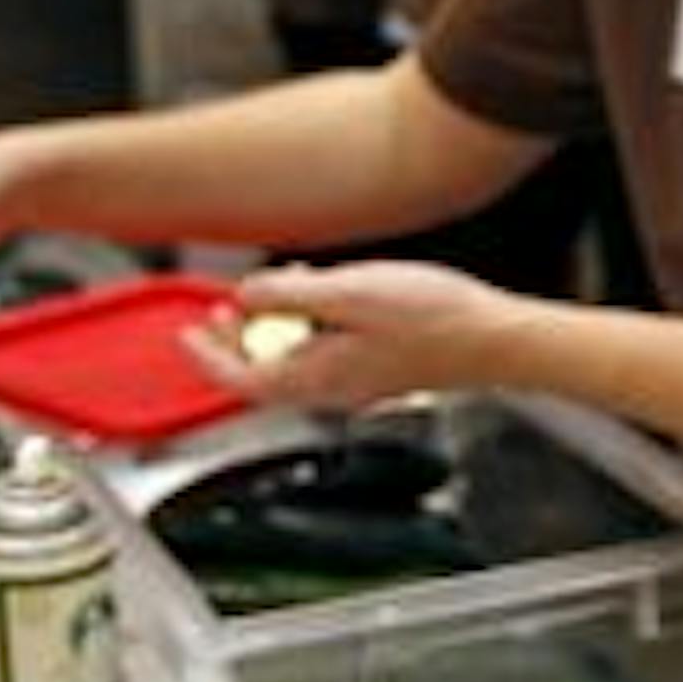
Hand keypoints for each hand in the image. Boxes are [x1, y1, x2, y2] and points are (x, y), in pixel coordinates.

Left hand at [185, 258, 530, 409]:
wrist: (497, 340)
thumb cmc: (436, 320)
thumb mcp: (349, 292)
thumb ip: (289, 294)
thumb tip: (247, 297)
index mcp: (316, 377)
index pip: (239, 380)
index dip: (205, 357)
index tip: (185, 335)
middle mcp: (332, 390)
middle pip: (264, 375)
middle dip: (238, 341)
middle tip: (223, 309)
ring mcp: (357, 384)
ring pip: (295, 363)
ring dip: (276, 330)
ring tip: (278, 291)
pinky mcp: (378, 372)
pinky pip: (326, 356)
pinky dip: (310, 329)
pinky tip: (327, 298)